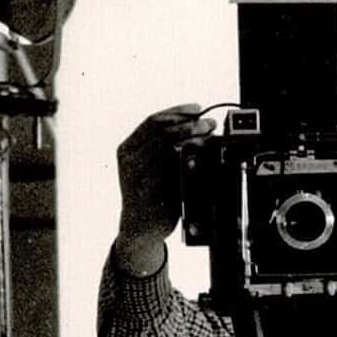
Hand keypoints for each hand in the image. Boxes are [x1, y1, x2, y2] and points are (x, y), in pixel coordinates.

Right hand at [115, 102, 214, 258]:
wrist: (139, 228)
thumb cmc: (148, 192)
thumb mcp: (145, 164)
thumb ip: (161, 144)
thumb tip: (196, 122)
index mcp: (127, 149)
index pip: (153, 121)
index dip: (178, 112)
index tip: (198, 108)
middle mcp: (130, 161)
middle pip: (163, 132)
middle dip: (191, 125)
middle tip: (209, 124)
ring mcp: (140, 178)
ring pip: (170, 149)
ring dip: (194, 140)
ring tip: (209, 138)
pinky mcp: (154, 193)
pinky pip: (176, 171)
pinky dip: (193, 160)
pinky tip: (205, 157)